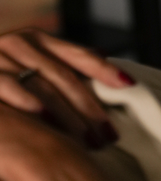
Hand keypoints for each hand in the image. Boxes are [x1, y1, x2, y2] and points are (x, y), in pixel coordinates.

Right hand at [0, 28, 132, 147]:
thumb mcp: (23, 62)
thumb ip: (57, 60)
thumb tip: (102, 53)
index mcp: (36, 40)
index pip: (78, 55)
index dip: (104, 69)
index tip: (129, 85)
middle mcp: (19, 44)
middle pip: (65, 77)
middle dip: (90, 108)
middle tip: (110, 135)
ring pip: (43, 87)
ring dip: (68, 115)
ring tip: (89, 141)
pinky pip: (10, 88)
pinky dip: (30, 103)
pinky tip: (48, 120)